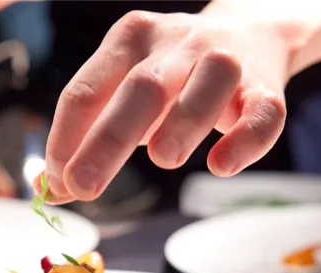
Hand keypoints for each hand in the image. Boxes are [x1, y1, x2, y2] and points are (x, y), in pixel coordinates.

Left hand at [42, 10, 290, 202]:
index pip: (86, 90)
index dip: (66, 139)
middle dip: (107, 140)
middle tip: (84, 187)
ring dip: (183, 122)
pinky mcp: (266, 87)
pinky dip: (245, 141)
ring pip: (207, 85)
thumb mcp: (126, 91)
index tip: (58, 184)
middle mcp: (175, 43)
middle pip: (140, 89)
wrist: (250, 34)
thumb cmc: (174, 76)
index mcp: (129, 40)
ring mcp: (224, 60)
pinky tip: (221, 166)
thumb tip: (53, 190)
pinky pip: (262, 113)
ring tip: (162, 160)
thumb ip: (91, 133)